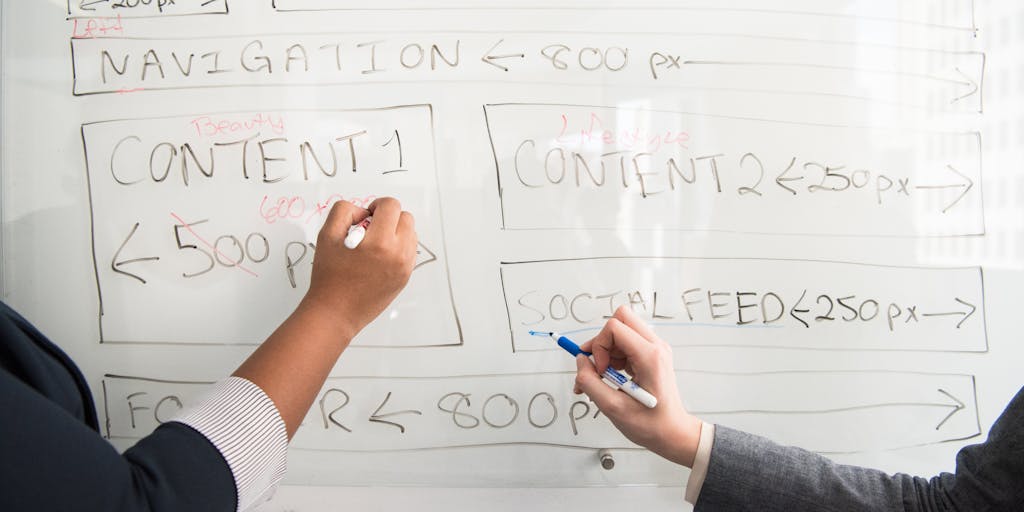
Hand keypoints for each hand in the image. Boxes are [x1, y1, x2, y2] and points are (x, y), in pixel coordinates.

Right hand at [300, 197, 416, 340]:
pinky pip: (409, 251)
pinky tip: (379, 256)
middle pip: (406, 218)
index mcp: (380, 242)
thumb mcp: (327, 235)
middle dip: (389, 218)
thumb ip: (344, 212)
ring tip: (374, 244)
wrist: (335, 312)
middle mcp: (398, 254)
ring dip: (396, 232)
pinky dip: (398, 247)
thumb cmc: (329, 277)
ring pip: (411, 234)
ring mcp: (404, 267)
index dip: (376, 205)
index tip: (367, 216)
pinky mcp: (405, 277)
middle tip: (370, 229)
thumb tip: (363, 212)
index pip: (391, 206)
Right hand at [574, 306, 702, 466]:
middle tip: (599, 366)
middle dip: (602, 341)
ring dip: (606, 351)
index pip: (614, 327)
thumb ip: (590, 382)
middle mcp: (655, 347)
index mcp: (650, 357)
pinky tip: (613, 378)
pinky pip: (625, 343)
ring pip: (621, 330)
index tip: (600, 370)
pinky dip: (613, 357)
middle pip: (621, 319)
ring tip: (604, 378)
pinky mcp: (651, 354)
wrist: (672, 432)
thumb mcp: (612, 408)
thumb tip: (580, 362)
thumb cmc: (651, 424)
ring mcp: (655, 349)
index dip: (598, 346)